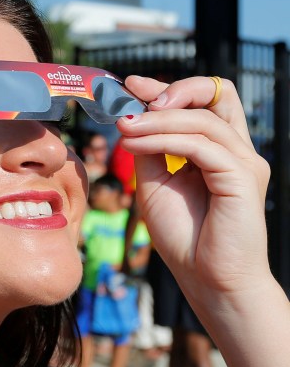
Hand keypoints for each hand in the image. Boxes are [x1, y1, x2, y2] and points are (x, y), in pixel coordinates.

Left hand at [115, 75, 271, 306]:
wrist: (209, 280)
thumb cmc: (185, 237)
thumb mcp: (155, 186)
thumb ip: (148, 152)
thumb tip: (130, 120)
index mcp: (219, 149)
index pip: (203, 101)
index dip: (168, 88)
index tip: (130, 86)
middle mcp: (236, 150)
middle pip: (217, 92)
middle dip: (173, 88)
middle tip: (134, 96)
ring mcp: (243, 162)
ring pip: (202, 117)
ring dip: (156, 118)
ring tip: (123, 127)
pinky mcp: (241, 177)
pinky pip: (200, 145)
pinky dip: (163, 140)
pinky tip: (135, 144)